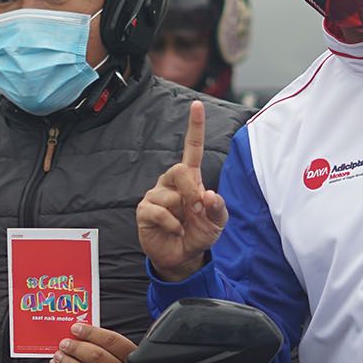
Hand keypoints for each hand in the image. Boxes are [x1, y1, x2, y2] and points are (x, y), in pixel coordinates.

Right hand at [137, 100, 227, 281]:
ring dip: (182, 213)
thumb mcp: (218, 223)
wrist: (182, 257)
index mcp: (191, 178)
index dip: (194, 127)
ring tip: (183, 224)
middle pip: (180, 170)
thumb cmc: (199, 233)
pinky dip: (171, 223)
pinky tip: (174, 230)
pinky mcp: (144, 210)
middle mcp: (171, 182)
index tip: (196, 105)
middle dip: (191, 191)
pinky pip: (158, 211)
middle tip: (197, 210)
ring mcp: (156, 195)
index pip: (192, 148)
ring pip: (169, 195)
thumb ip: (218, 208)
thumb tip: (208, 194)